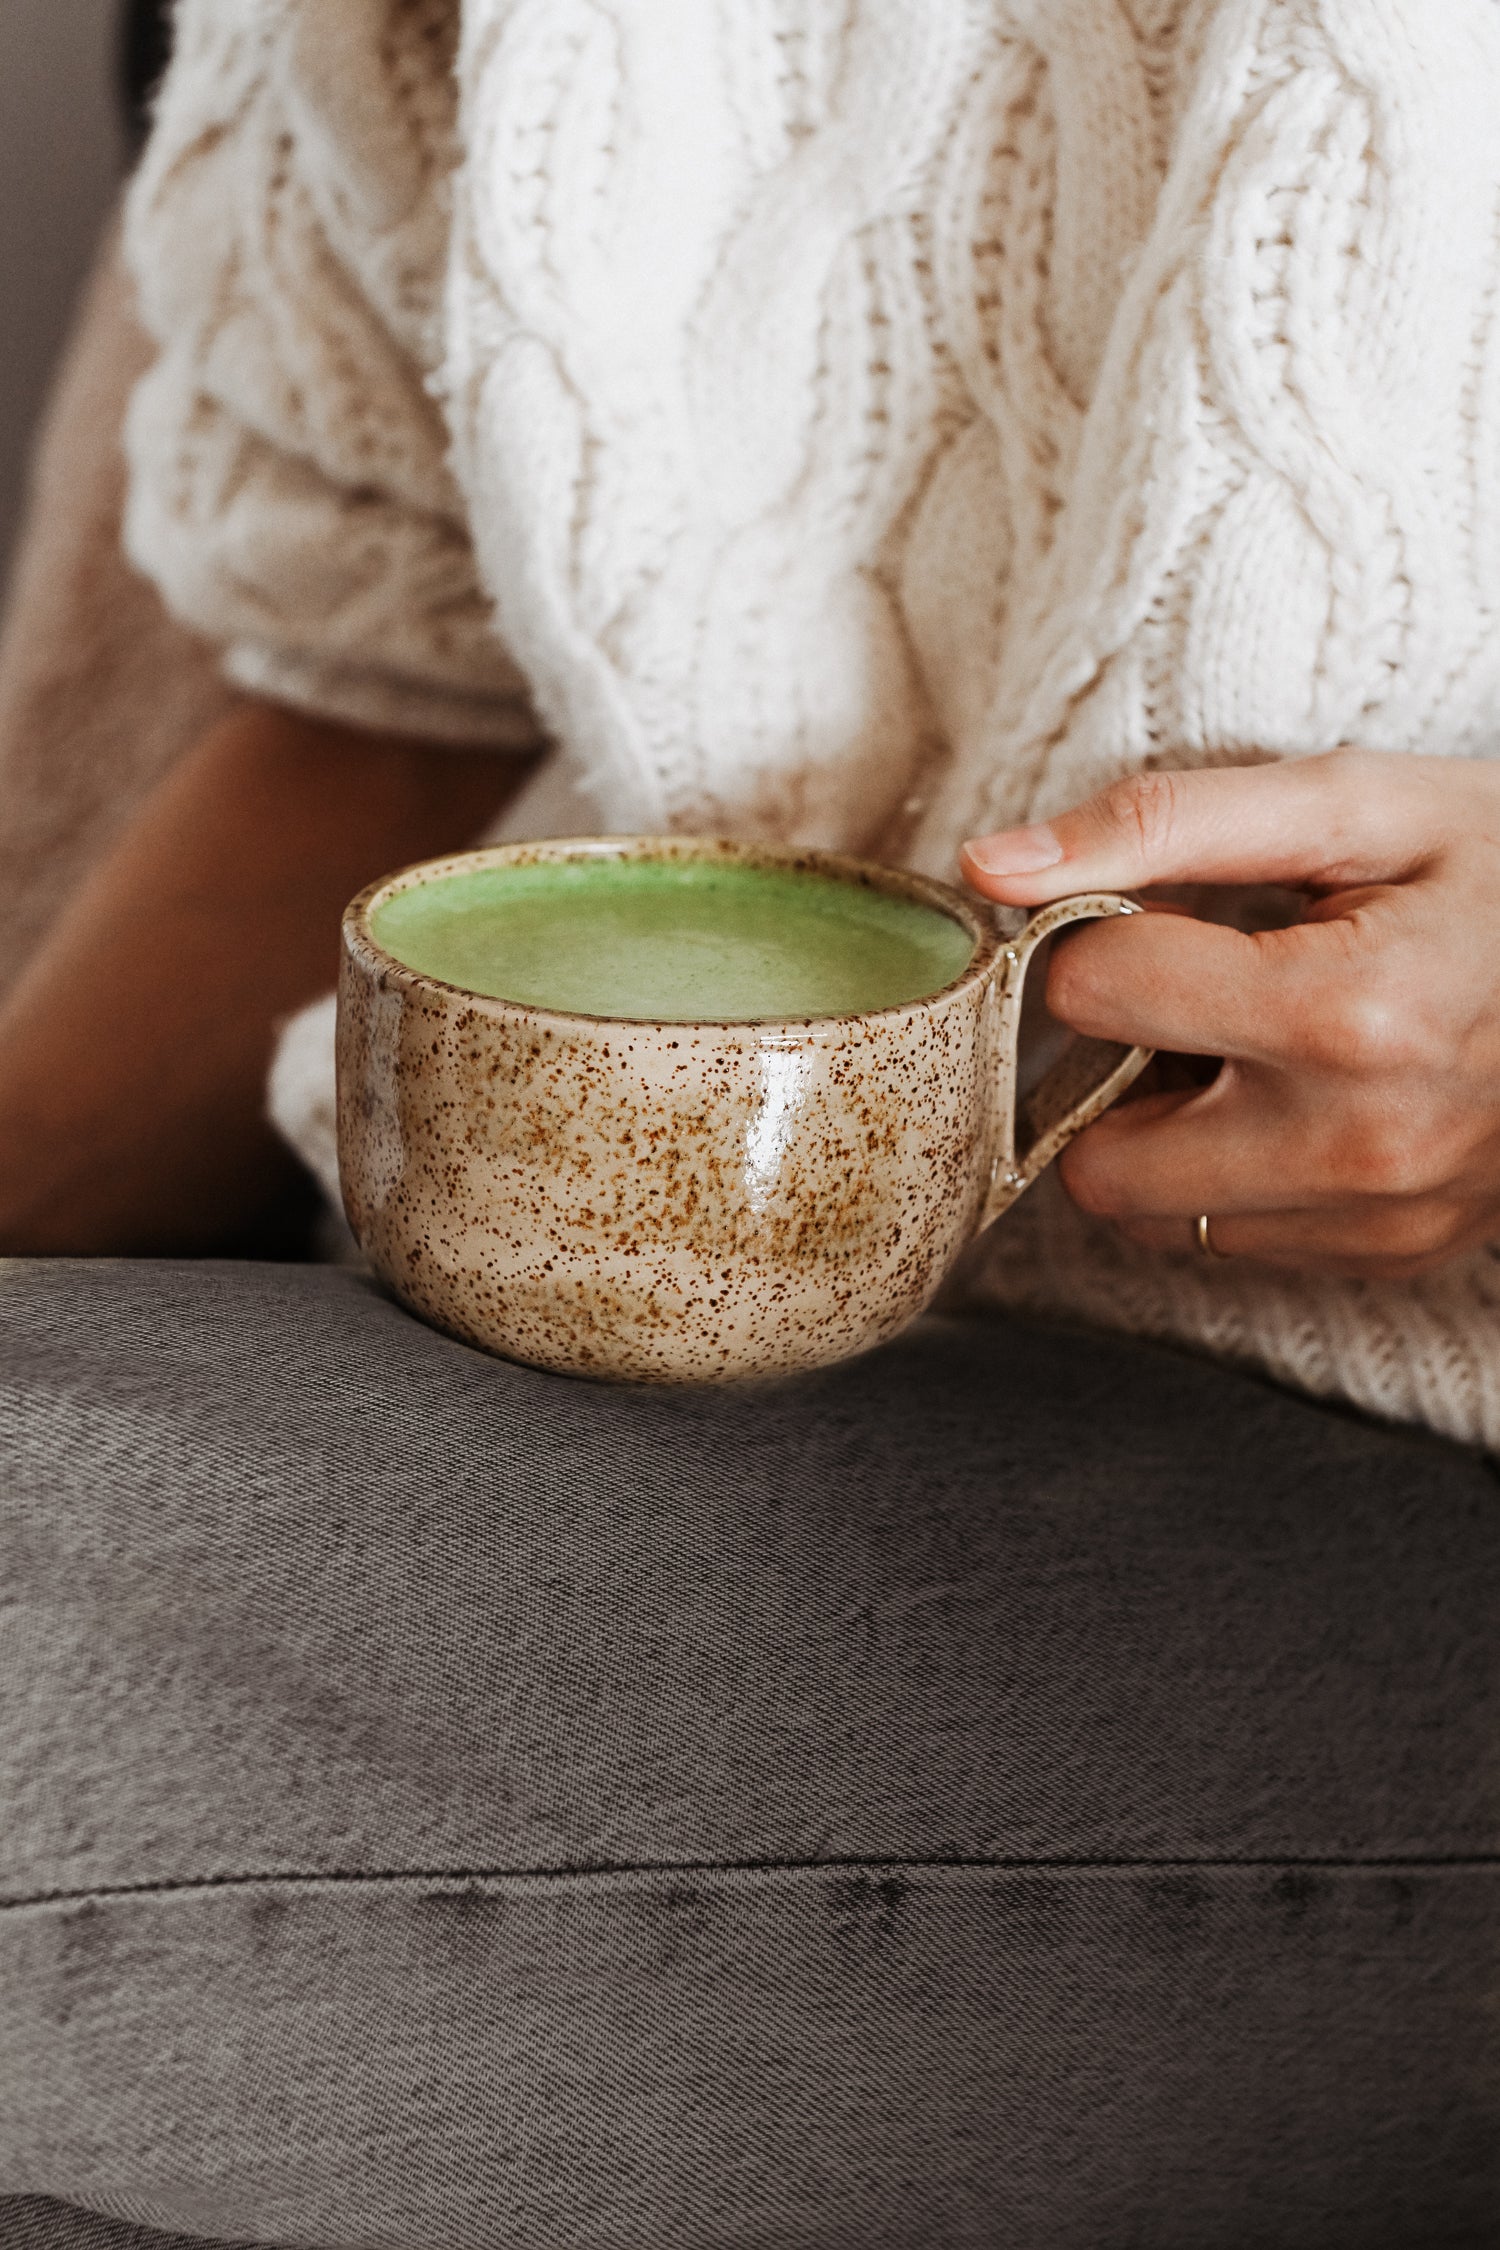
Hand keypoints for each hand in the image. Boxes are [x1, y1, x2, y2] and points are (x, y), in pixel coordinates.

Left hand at [960, 751, 1499, 1277]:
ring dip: (1164, 1134)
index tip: (1152, 915)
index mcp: (1346, 1013)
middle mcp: (1358, 1144)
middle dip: (1112, 1071)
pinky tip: (1300, 1099)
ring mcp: (1380, 1219)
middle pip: (1098, 1159)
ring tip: (1247, 1047)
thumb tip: (994, 865)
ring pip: (1152, 1216)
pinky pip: (1233, 1241)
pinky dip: (1234, 1176)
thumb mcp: (1357, 805)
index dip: (1096, 939)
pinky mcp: (1391, 1257)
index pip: (1091, 993)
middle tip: (1184, 996)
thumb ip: (1168, 823)